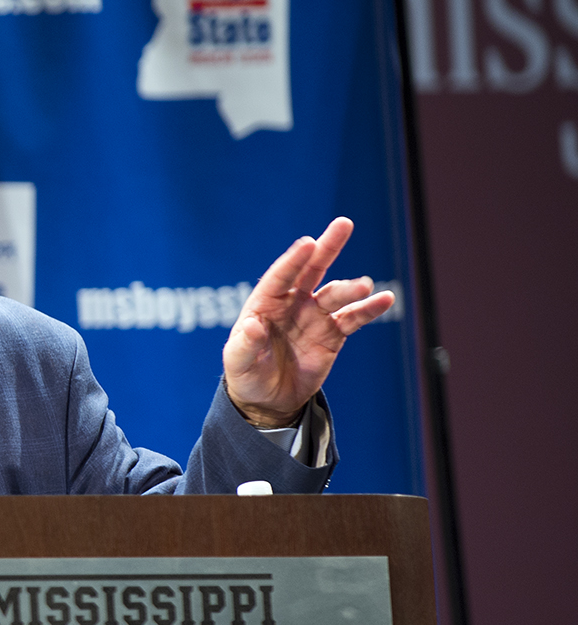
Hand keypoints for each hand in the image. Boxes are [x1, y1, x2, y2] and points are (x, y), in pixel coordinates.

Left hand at [222, 217, 393, 427]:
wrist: (268, 400)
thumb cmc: (246, 375)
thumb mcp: (238, 362)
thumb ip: (245, 344)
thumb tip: (253, 326)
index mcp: (265, 304)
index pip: (280, 276)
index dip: (294, 260)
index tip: (309, 243)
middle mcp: (292, 304)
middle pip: (311, 270)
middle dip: (327, 248)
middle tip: (343, 224)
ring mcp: (314, 316)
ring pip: (335, 295)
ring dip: (350, 288)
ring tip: (364, 285)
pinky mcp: (333, 333)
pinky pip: (353, 318)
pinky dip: (369, 309)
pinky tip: (385, 300)